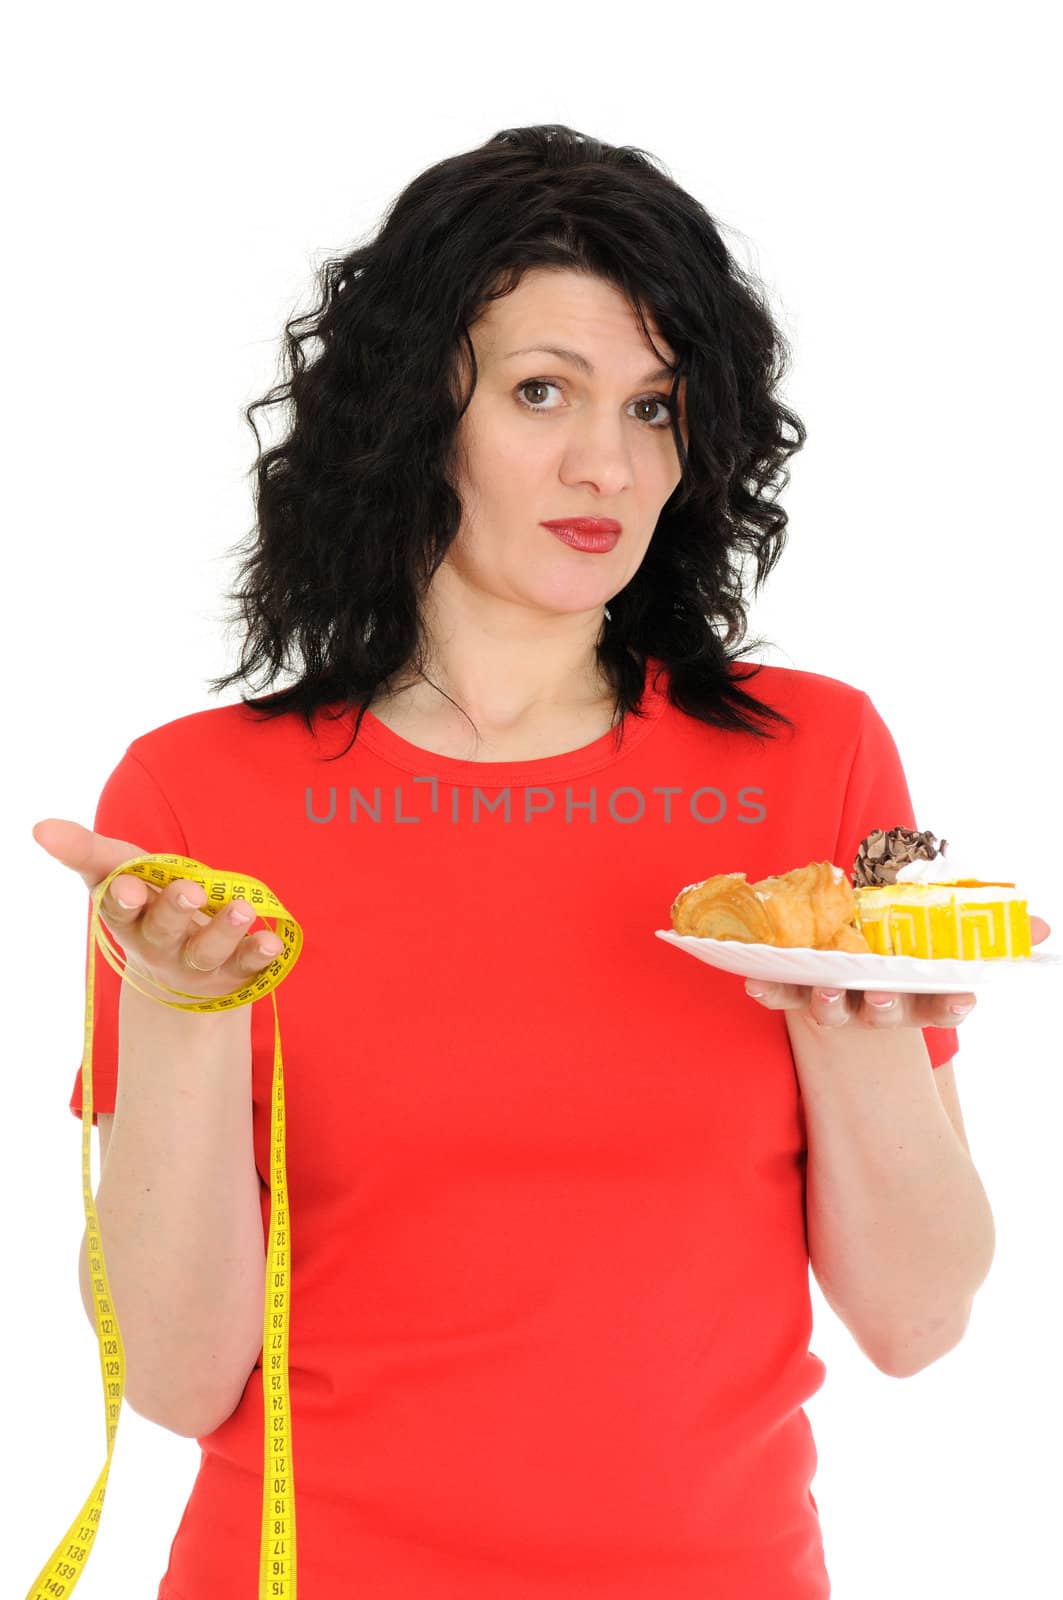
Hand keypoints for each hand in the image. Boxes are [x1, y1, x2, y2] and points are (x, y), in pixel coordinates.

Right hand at [32, 817, 281, 1002]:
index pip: (118, 910)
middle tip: (189, 892)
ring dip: (224, 929)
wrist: (179, 968)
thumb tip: (40, 826)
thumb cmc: (146, 903)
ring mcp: (196, 962)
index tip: (129, 885)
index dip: (124, 898)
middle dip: (175, 911)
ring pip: (207, 950)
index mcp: (127, 918)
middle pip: (163, 930)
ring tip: (240, 908)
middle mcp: (159, 944)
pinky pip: (248, 965)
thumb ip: (85, 849)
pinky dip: (259, 954)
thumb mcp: (116, 871)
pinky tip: (273, 942)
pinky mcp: (233, 971)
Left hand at [743, 914, 1051, 1027]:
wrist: (840, 974)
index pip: (940, 1005)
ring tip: (825, 989)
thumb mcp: (943, 932)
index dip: (951, 1003)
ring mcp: (836, 1001)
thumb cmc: (899, 945)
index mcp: (914, 991)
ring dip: (829, 1001)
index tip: (963, 998)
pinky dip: (768, 990)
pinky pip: (781, 995)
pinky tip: (751, 982)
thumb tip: (1046, 929)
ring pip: (833, 1010)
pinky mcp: (796, 992)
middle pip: (885, 1012)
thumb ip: (991, 927)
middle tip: (881, 996)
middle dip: (885, 1006)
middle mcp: (876, 1003)